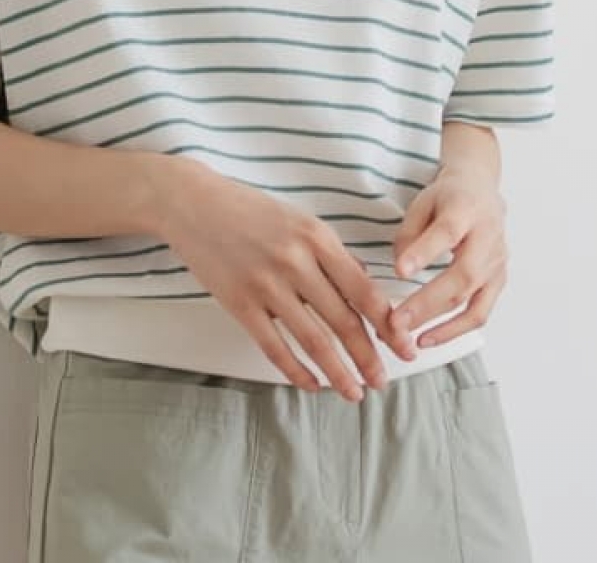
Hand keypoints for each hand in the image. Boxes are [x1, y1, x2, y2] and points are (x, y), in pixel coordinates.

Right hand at [159, 156, 401, 400]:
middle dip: (368, 357)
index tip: (403, 348)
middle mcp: (296, 261)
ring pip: (313, 340)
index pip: (363, 290)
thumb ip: (332, 254)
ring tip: (355, 392)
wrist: (193, 203)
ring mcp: (266, 284)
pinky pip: (274, 347)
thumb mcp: (300, 219)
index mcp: (317, 238)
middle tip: (383, 381)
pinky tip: (311, 384)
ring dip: (338, 372)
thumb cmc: (250, 210)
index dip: (387, 325)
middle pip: (343, 321)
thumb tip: (364, 287)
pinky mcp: (239, 303)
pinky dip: (296, 371)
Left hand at [387, 164, 508, 348]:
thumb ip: (410, 233)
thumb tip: (402, 269)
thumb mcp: (422, 201)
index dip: (424, 252)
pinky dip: (454, 330)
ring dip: (439, 324)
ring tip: (408, 337)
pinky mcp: (498, 281)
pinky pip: (479, 313)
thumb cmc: (448, 198)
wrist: (481, 191)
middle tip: (395, 321)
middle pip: (462, 275)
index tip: (400, 270)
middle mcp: (488, 238)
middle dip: (426, 302)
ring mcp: (497, 262)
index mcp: (466, 209)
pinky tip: (428, 338)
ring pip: (472, 300)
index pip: (447, 232)